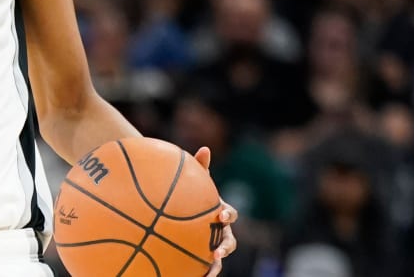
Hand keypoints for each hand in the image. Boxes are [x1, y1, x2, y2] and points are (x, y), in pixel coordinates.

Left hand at [194, 147, 238, 276]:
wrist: (183, 211)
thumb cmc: (192, 194)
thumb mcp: (195, 181)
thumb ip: (200, 167)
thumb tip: (204, 148)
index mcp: (221, 213)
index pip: (230, 214)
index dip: (228, 215)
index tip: (220, 215)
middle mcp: (221, 231)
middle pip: (230, 241)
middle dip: (225, 248)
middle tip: (216, 253)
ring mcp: (214, 245)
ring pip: (219, 258)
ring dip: (216, 266)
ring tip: (209, 273)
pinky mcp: (204, 256)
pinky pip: (204, 265)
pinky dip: (202, 272)